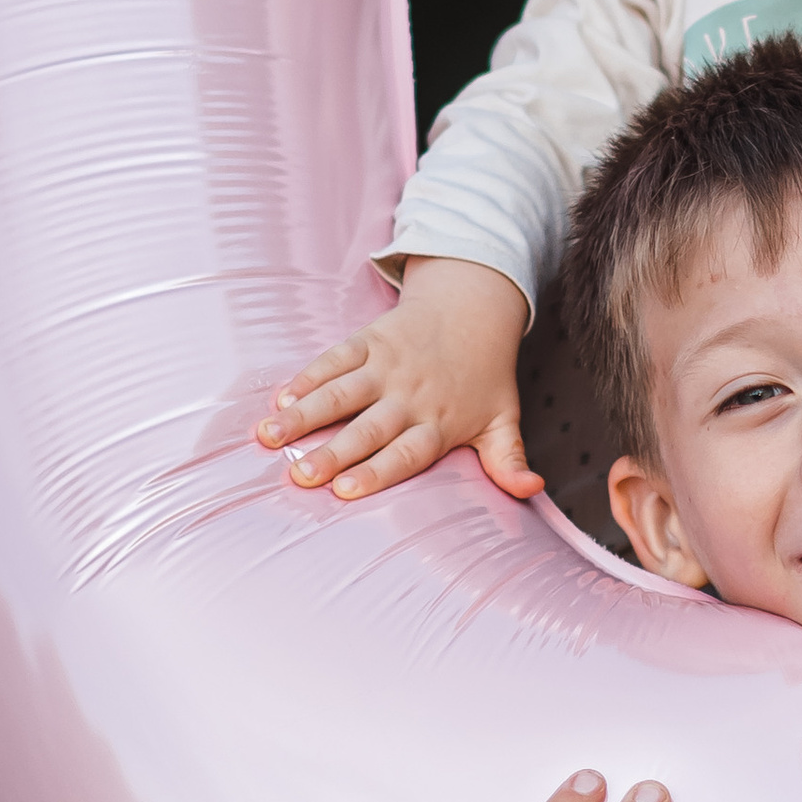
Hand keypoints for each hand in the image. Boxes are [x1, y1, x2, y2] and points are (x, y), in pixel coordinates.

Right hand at [258, 256, 539, 501]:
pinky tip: (279, 397)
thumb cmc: (483, 376)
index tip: (344, 492)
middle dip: (332, 452)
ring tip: (269, 436)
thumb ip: (509, 459)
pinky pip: (333, 359)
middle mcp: (409, 395)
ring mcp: (385, 366)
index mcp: (438, 421)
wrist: (472, 308)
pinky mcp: (368, 340)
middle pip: (366, 428)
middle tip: (299, 475)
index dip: (375, 472)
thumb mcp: (502, 419)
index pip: (405, 453)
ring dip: (303, 415)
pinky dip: (306, 377)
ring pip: (340, 393)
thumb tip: (532, 491)